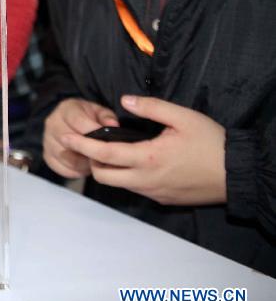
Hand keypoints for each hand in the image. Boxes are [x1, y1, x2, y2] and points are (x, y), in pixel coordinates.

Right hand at [43, 98, 118, 178]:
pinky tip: (85, 167)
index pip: (76, 121)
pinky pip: (62, 168)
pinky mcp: (47, 156)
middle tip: (103, 155)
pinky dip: (76, 171)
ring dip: (83, 163)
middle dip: (88, 150)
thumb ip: (107, 117)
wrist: (69, 124)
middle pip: (68, 141)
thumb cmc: (88, 118)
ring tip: (95, 162)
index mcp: (66, 109)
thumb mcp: (99, 112)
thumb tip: (113, 125)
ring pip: (66, 157)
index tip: (106, 140)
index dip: (92, 131)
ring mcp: (47, 140)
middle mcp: (52, 123)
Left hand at [60, 95, 226, 204]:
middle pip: (102, 176)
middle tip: (87, 143)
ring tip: (109, 150)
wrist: (237, 174)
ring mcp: (153, 192)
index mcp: (147, 158)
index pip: (103, 155)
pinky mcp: (163, 199)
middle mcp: (146, 180)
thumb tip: (124, 101)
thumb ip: (150, 107)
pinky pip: (135, 189)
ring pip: (118, 184)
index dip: (81, 146)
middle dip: (90, 160)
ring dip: (108, 169)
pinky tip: (135, 161)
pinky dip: (126, 176)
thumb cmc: (212, 143)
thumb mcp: (183, 117)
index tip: (64, 137)